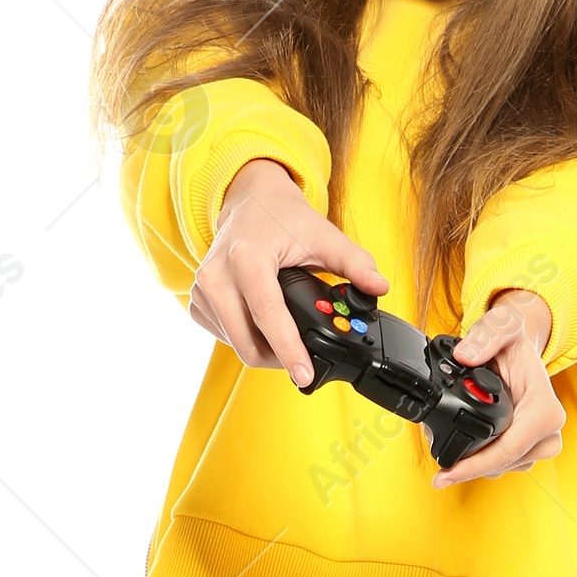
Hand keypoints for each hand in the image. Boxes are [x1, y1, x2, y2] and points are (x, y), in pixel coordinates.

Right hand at [189, 158, 385, 383]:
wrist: (248, 201)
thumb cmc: (282, 218)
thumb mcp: (323, 235)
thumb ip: (354, 263)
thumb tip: (379, 287)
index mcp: (247, 258)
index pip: (268, 314)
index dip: (289, 349)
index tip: (305, 376)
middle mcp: (217, 275)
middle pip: (248, 342)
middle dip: (280, 358)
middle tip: (304, 357)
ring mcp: (201, 290)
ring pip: (236, 345)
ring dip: (264, 350)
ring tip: (286, 333)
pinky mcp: (197, 301)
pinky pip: (224, 339)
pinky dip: (247, 340)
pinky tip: (261, 323)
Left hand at [430, 290, 563, 487]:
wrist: (519, 349)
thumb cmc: (512, 340)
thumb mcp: (501, 325)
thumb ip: (485, 337)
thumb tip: (465, 356)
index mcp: (545, 409)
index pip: (508, 449)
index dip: (475, 466)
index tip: (445, 475)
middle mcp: (549, 430)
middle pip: (502, 464)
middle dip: (468, 467)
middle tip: (437, 464)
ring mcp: (541, 443)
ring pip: (501, 468)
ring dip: (473, 465)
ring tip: (447, 451)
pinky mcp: (530, 449)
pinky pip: (502, 465)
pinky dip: (481, 461)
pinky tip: (464, 451)